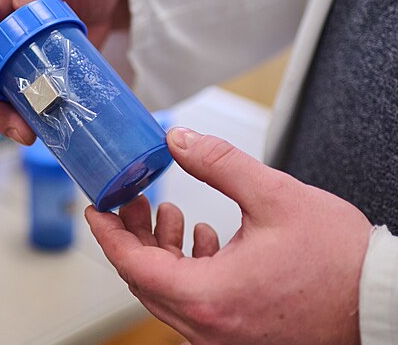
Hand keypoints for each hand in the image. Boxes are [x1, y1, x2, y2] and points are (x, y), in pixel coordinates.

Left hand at [86, 127, 371, 344]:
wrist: (382, 303)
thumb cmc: (339, 262)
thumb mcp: (274, 197)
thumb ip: (218, 163)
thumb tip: (179, 140)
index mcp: (209, 297)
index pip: (133, 266)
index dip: (109, 234)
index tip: (96, 209)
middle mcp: (208, 327)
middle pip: (146, 279)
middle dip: (135, 235)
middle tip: (136, 200)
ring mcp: (222, 336)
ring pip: (169, 291)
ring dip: (162, 250)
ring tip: (171, 211)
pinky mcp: (238, 334)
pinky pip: (195, 301)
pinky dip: (189, 267)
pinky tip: (205, 236)